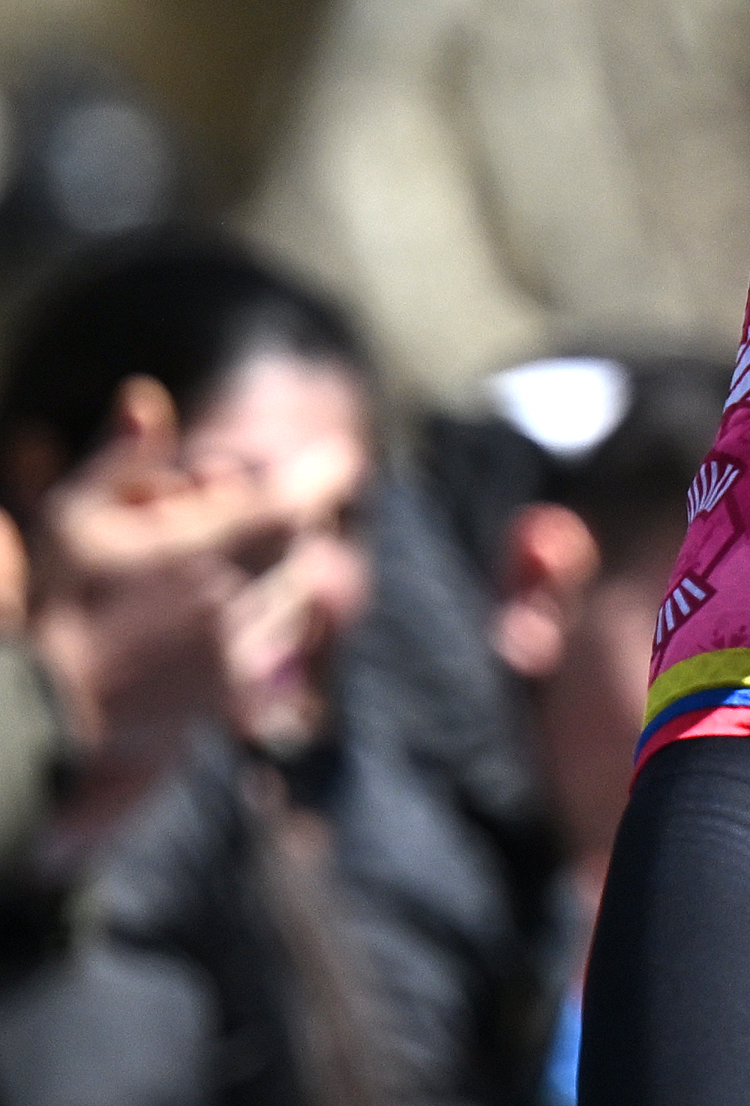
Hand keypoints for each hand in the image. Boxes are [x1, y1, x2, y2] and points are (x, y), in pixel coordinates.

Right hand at [18, 379, 312, 836]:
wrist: (48, 710)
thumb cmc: (54, 602)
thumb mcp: (72, 519)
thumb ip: (120, 457)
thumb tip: (148, 395)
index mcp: (198, 554)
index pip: (286, 505)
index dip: (321, 478)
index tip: (345, 456)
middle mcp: (231, 601)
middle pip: (295, 547)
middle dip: (291, 520)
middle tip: (283, 502)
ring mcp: (237, 649)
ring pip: (292, 595)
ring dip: (283, 567)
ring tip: (247, 554)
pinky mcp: (234, 689)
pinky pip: (276, 640)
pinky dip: (271, 613)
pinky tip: (235, 605)